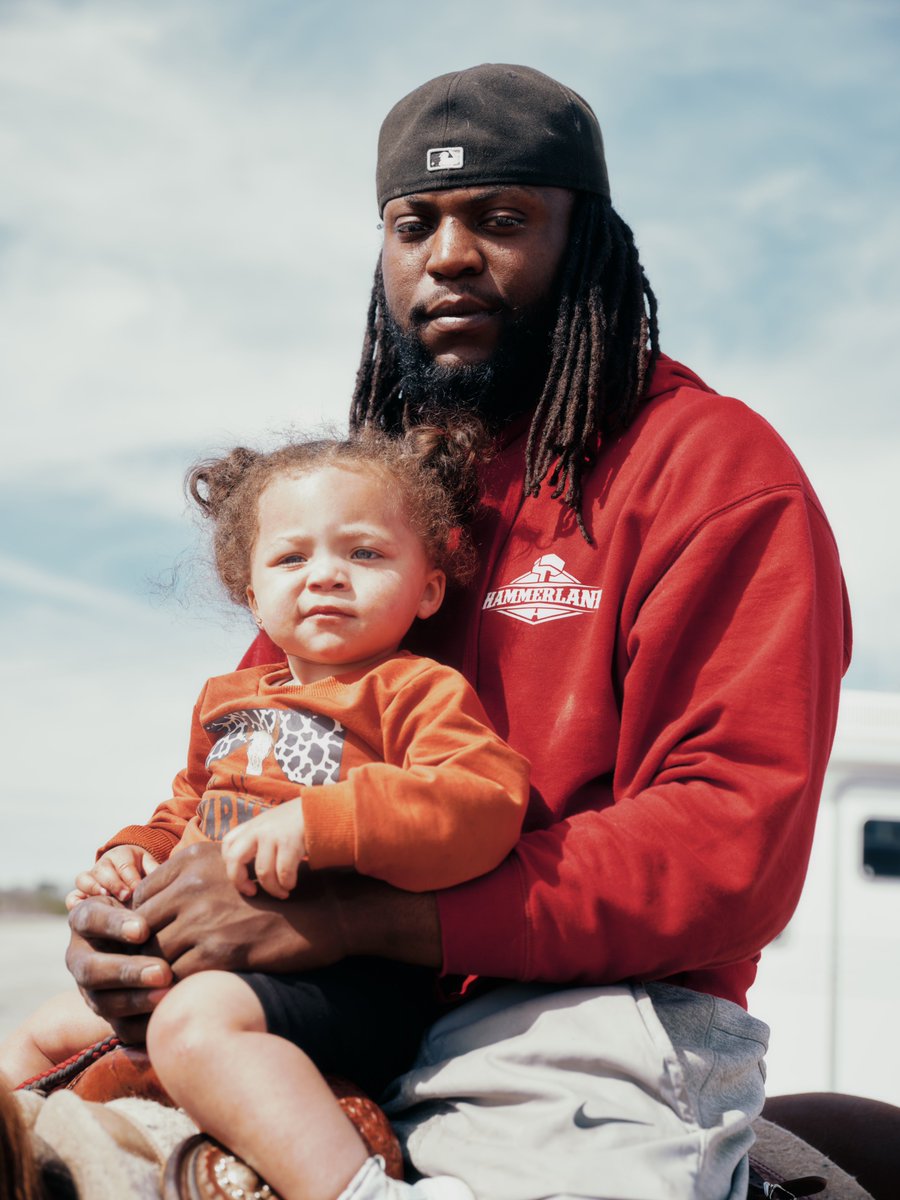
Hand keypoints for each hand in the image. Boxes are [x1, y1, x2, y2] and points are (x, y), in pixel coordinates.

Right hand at [66, 895, 172, 1043]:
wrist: (155, 943)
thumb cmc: (157, 906)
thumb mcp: (149, 893)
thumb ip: (153, 891)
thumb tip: (178, 881)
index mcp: (86, 919)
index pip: (91, 919)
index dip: (114, 925)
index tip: (144, 929)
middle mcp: (81, 956)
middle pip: (92, 968)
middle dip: (126, 971)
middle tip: (162, 972)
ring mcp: (91, 989)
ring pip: (103, 1001)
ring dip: (136, 1000)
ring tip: (168, 994)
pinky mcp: (110, 1016)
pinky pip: (120, 1027)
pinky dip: (142, 1024)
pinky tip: (167, 1017)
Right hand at [67, 845, 159, 908]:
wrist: (130, 882)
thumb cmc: (144, 873)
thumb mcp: (151, 867)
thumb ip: (156, 870)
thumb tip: (168, 874)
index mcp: (122, 856)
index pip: (125, 864)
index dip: (131, 877)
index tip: (137, 890)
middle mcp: (103, 865)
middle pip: (103, 870)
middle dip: (114, 883)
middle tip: (125, 896)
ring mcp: (90, 879)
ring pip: (84, 878)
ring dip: (93, 888)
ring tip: (105, 898)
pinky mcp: (80, 895)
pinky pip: (72, 896)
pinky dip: (74, 901)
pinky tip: (81, 909)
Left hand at [132, 841, 346, 978]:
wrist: (323, 911)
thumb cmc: (274, 892)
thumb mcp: (231, 866)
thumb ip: (192, 876)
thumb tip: (153, 898)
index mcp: (191, 860)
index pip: (139, 896)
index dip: (137, 923)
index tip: (146, 940)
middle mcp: (191, 885)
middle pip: (139, 927)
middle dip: (139, 950)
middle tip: (143, 971)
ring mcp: (203, 919)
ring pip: (154, 955)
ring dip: (154, 974)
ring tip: (157, 988)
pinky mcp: (218, 952)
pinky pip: (177, 977)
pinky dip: (175, 989)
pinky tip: (181, 995)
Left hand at [221, 800, 305, 899]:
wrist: (321, 808)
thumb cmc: (297, 820)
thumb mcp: (272, 824)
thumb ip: (258, 839)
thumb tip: (249, 869)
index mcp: (252, 825)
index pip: (228, 845)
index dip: (230, 866)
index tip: (243, 879)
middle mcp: (258, 829)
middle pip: (235, 860)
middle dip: (240, 882)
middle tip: (253, 892)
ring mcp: (272, 836)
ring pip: (263, 873)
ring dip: (273, 889)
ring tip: (282, 891)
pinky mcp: (289, 843)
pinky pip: (283, 873)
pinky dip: (287, 884)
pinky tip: (291, 884)